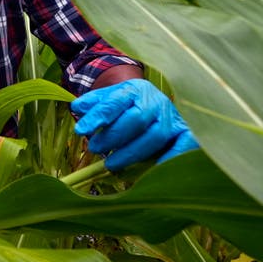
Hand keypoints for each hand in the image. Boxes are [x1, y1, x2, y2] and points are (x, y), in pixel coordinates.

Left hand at [70, 79, 198, 169]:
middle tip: (95, 148)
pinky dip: (171, 158)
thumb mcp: (109, 99)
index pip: (114, 102)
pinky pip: (184, 145)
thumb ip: (94, 104)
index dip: (98, 116)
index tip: (81, 130)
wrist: (156, 106)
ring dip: (132, 153)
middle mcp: (156, 101)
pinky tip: (152, 171)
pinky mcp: (185, 133)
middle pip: (136, 119)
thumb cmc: (127, 107)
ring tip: (111, 164)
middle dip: (113, 137)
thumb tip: (77, 108)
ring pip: (155, 136)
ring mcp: (172, 117)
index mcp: (135, 90)